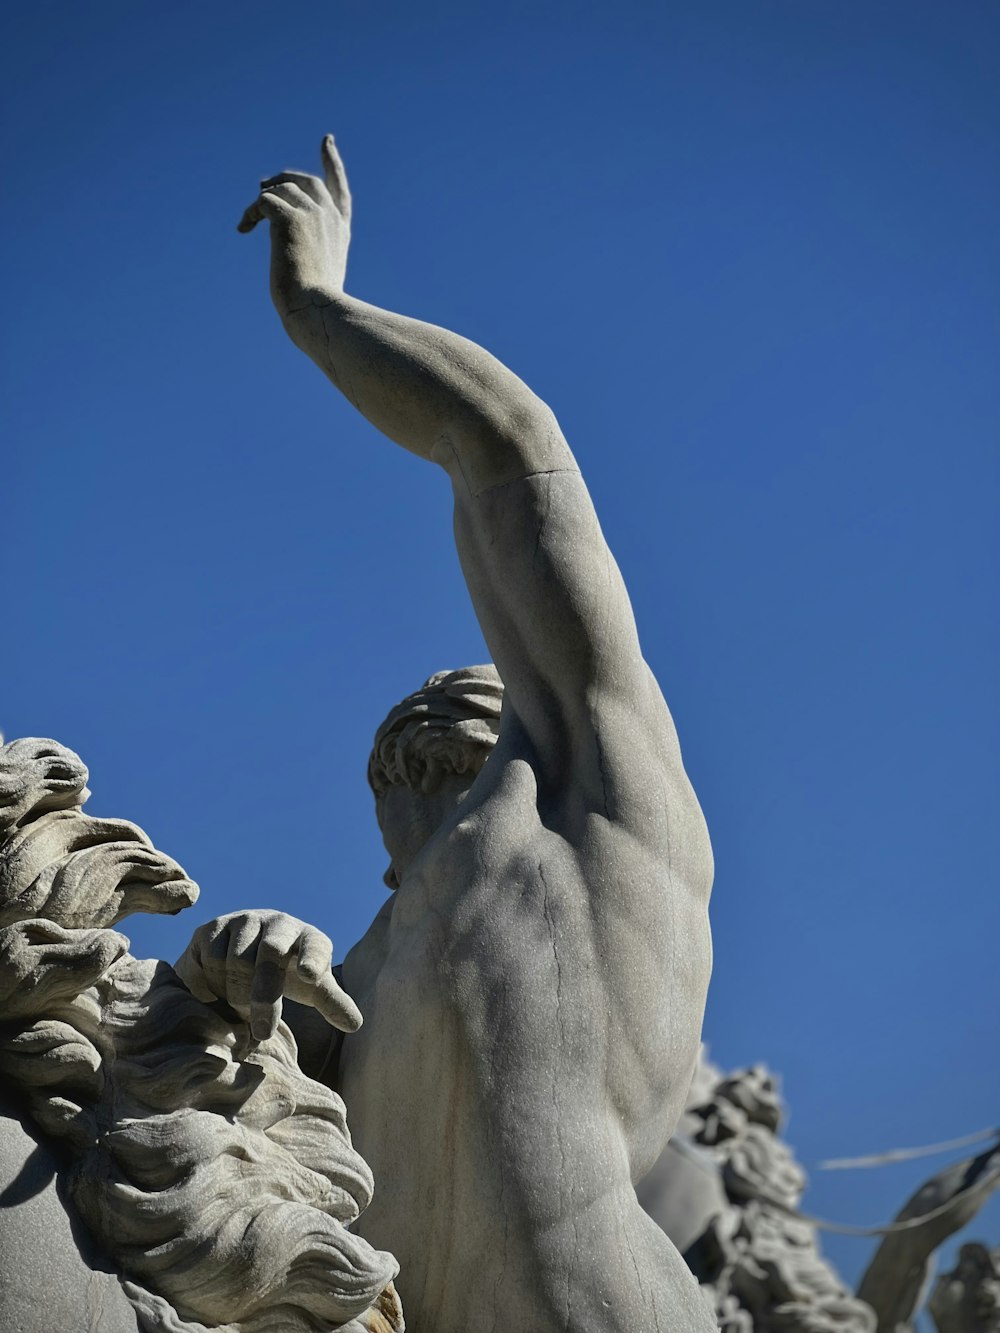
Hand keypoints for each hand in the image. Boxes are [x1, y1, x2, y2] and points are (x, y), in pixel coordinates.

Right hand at [174, 910, 360, 1042]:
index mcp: (307, 938)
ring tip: (240, 1010)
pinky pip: (207, 958)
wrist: (242, 957)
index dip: (313, 959)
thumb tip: (356, 1025)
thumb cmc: (287, 975)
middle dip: (265, 995)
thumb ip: (332, 1003)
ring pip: (234, 960)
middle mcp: (277, 922)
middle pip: (269, 955)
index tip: (310, 977)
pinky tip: (216, 995)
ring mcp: (243, 921)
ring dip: (235, 993)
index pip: (315, 945)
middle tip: (263, 1031)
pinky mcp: (212, 927)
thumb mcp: (312, 989)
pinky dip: (211, 983)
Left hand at [238, 134, 351, 322]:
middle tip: (262, 186)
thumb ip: (310, 251)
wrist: (316, 310)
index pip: (338, 187)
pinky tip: (243, 230)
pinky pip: (263, 201)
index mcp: (340, 230)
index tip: (326, 141)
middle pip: (306, 180)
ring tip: (249, 221)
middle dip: (283, 178)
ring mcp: (313, 215)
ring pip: (282, 188)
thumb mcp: (319, 273)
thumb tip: (283, 242)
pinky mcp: (291, 219)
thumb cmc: (316, 305)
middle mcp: (329, 217)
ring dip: (262, 200)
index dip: (332, 163)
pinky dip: (250, 213)